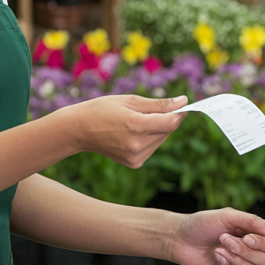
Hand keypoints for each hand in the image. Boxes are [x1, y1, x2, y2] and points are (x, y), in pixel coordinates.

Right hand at [62, 94, 187, 168]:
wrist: (80, 129)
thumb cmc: (103, 109)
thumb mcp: (131, 100)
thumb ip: (159, 104)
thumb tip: (184, 101)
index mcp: (136, 126)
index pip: (171, 122)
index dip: (180, 112)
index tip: (183, 103)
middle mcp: (137, 145)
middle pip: (168, 130)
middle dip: (167, 118)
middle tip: (149, 110)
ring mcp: (136, 156)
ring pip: (162, 139)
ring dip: (158, 129)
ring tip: (136, 121)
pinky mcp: (134, 163)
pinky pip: (152, 148)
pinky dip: (149, 139)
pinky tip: (132, 133)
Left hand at [168, 208, 264, 264]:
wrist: (180, 238)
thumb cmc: (203, 224)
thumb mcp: (228, 216)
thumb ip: (253, 222)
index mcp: (258, 234)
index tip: (246, 238)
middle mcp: (255, 251)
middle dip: (247, 254)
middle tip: (226, 241)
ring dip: (236, 261)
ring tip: (219, 249)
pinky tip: (218, 259)